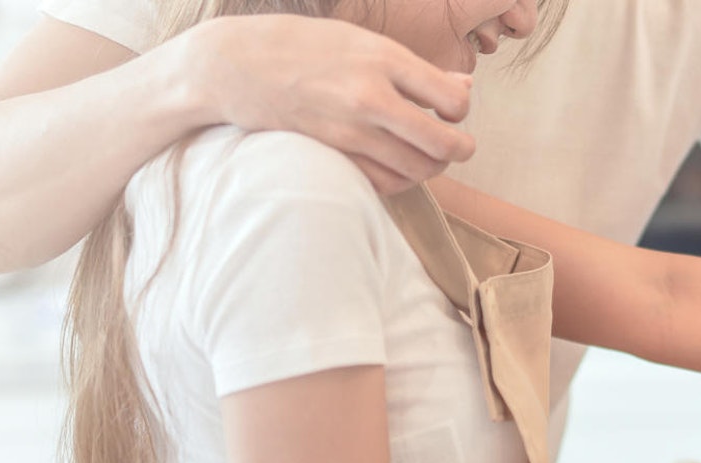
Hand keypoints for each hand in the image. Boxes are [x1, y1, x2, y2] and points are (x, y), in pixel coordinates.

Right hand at [171, 15, 475, 192]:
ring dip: (430, 168)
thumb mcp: (363, 41)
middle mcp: (369, 96)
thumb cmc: (305, 46)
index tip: (450, 110)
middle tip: (458, 147)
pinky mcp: (331, 154)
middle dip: (459, 149)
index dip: (460, 111)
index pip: (453, 100)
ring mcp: (348, 130)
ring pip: (416, 170)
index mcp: (384, 59)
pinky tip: (395, 166)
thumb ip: (416, 69)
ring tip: (425, 156)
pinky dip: (398, 180)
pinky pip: (382, 183)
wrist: (236, 64)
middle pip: (442, 144)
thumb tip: (465, 86)